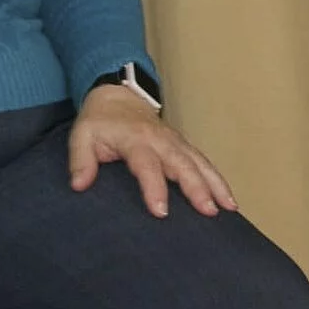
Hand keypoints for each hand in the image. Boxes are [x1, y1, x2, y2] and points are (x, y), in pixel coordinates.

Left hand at [67, 85, 236, 217]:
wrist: (118, 96)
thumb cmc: (99, 121)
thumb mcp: (81, 136)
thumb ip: (80, 161)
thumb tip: (79, 185)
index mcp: (136, 139)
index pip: (147, 165)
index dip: (154, 188)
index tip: (161, 211)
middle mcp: (161, 140)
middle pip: (183, 164)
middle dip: (198, 188)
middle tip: (209, 212)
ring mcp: (175, 142)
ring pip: (200, 162)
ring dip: (216, 184)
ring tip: (230, 207)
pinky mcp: (183, 146)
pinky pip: (204, 162)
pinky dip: (218, 179)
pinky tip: (228, 199)